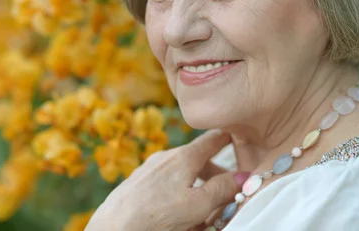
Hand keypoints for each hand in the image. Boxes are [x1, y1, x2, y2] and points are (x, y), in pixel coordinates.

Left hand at [85, 129, 248, 230]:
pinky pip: (165, 184)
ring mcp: (149, 170)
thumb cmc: (155, 215)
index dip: (227, 138)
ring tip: (203, 213)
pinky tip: (179, 217)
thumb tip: (244, 177)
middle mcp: (165, 158)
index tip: (236, 136)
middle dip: (214, 175)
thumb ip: (222, 189)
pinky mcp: (138, 184)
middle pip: (198, 160)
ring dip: (197, 189)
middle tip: (225, 193)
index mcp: (183, 157)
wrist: (114, 227)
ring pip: (182, 175)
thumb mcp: (198, 205)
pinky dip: (178, 195)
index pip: (212, 139)